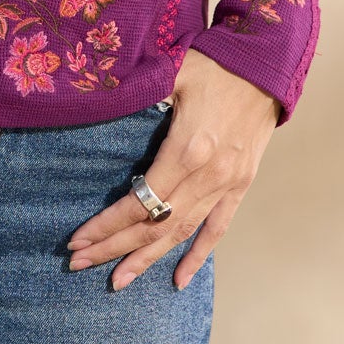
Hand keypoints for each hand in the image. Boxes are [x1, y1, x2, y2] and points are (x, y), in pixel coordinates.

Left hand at [65, 48, 280, 290]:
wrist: (265, 63)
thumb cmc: (212, 63)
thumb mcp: (170, 72)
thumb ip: (138, 94)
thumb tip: (96, 100)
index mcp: (186, 150)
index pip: (139, 202)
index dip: (106, 224)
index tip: (77, 239)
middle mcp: (207, 176)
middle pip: (154, 226)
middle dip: (114, 248)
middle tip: (79, 264)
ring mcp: (226, 184)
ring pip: (181, 233)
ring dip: (148, 259)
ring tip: (118, 281)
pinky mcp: (240, 184)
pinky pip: (217, 228)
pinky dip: (198, 256)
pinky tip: (179, 279)